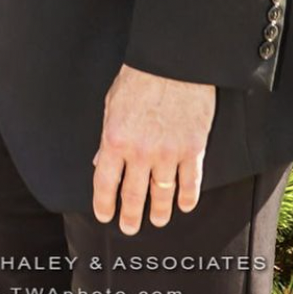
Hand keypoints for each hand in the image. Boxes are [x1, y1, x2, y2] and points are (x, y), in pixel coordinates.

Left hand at [92, 64, 216, 234]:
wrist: (172, 64)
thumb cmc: (138, 79)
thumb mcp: (111, 105)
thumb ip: (106, 137)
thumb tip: (99, 162)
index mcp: (114, 139)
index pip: (105, 182)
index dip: (104, 204)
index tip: (105, 216)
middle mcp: (140, 152)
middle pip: (133, 195)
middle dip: (130, 216)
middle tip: (130, 229)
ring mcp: (168, 154)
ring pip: (163, 194)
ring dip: (159, 211)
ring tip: (157, 220)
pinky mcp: (192, 150)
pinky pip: (190, 183)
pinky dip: (188, 199)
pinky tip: (185, 206)